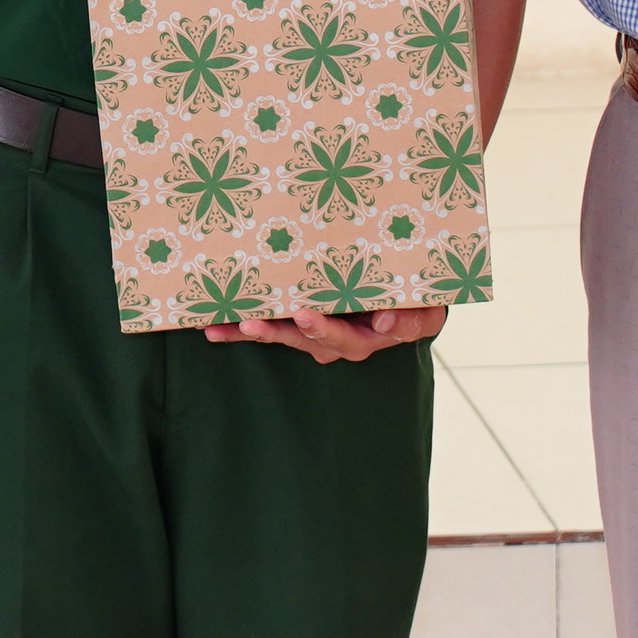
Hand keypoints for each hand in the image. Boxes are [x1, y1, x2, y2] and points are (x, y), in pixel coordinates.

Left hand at [205, 303, 448, 362]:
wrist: (405, 296)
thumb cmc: (414, 300)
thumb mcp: (424, 309)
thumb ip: (410, 318)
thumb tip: (385, 324)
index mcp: (364, 337)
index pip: (343, 339)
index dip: (324, 329)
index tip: (305, 315)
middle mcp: (335, 339)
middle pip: (301, 340)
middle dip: (274, 332)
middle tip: (250, 323)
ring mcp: (314, 330)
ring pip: (279, 333)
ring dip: (248, 330)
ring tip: (216, 327)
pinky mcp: (297, 318)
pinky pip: (270, 321)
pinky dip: (242, 322)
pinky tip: (213, 320)